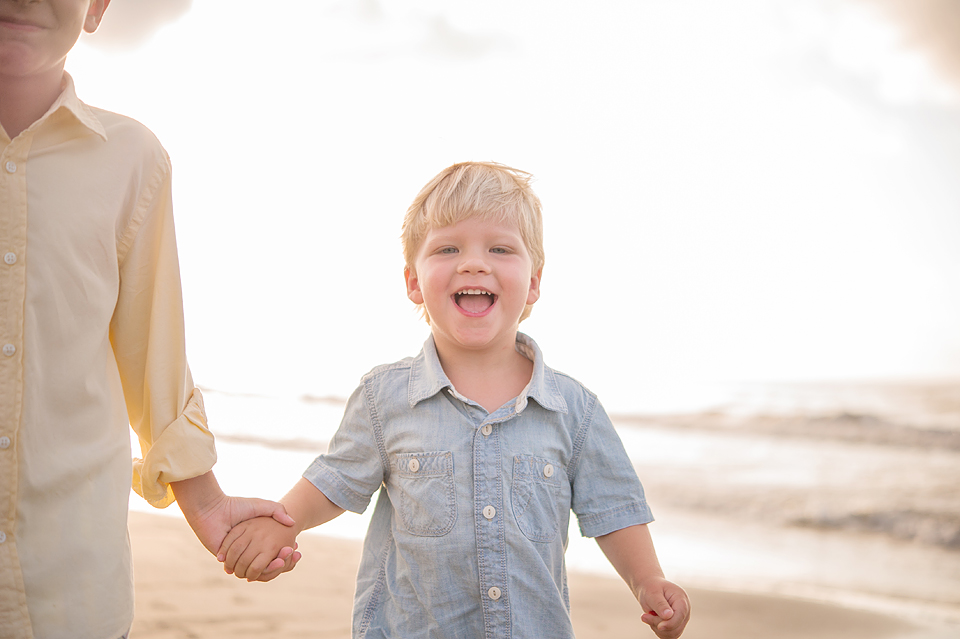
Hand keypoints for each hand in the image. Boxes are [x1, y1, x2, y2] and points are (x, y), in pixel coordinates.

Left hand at [171, 474, 301, 575]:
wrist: (212, 510)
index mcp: (252, 537)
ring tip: (285, 560)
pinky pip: (246, 569)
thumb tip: (292, 523)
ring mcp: (236, 555)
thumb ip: (277, 510)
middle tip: (294, 554)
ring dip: (272, 565)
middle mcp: (245, 548)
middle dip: (282, 559)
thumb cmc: (236, 506)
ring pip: (257, 567)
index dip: (283, 550)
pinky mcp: (228, 560)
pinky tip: (274, 563)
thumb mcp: (260, 505)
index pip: (270, 549)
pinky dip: (260, 569)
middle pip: (266, 560)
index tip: (295, 547)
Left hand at [637, 577, 689, 638]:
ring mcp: (681, 619)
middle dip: (658, 624)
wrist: (650, 588)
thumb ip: (660, 604)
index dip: (670, 624)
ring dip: (657, 628)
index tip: (659, 626)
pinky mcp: (676, 626)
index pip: (680, 616)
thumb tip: (669, 616)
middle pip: (676, 628)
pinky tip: (653, 620)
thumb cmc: (651, 588)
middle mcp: (684, 611)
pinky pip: (669, 636)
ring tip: (648, 616)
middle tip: (644, 616)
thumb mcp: (652, 593)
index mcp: (681, 599)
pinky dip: (658, 631)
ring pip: (672, 634)